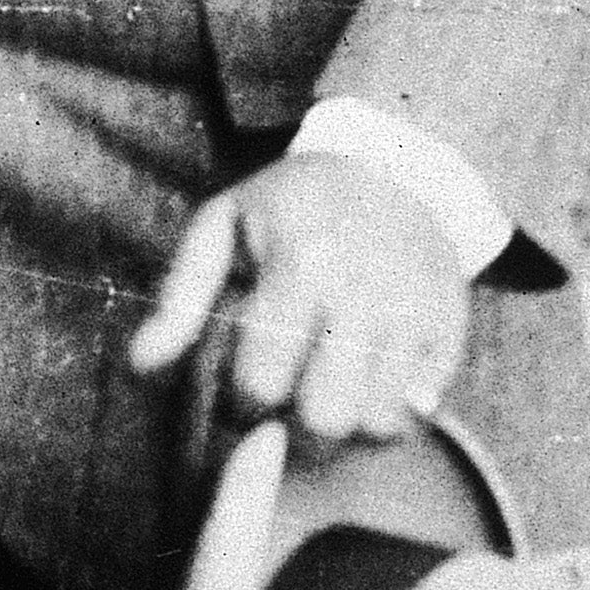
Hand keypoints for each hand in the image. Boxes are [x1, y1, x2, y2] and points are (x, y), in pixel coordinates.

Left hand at [129, 156, 470, 452]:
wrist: (395, 165)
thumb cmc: (293, 202)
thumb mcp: (223, 227)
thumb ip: (180, 298)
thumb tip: (141, 365)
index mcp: (301, 267)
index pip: (261, 384)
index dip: (243, 398)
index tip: (245, 380)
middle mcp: (365, 296)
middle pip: (325, 419)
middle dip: (297, 424)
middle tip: (289, 395)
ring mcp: (415, 316)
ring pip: (377, 424)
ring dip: (345, 421)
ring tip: (327, 388)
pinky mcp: (449, 332)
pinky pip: (419, 410)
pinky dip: (390, 408)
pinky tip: (367, 377)